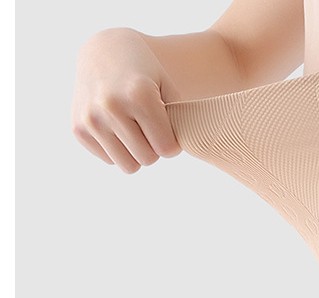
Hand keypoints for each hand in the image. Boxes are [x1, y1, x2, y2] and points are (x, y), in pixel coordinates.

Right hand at [71, 28, 181, 173]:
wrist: (105, 52)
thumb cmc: (147, 75)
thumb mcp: (171, 90)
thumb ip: (181, 123)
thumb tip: (174, 153)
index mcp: (138, 96)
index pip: (167, 150)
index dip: (171, 142)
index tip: (167, 127)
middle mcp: (111, 106)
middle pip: (148, 159)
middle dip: (153, 147)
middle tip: (149, 126)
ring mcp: (91, 118)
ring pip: (128, 166)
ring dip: (136, 152)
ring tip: (134, 127)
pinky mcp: (78, 128)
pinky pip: (109, 160)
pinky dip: (117, 148)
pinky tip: (116, 126)